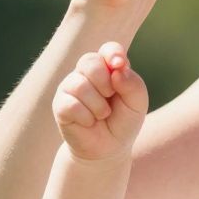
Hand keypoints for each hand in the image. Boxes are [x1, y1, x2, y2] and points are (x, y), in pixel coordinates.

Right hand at [53, 41, 149, 161]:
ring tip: (102, 115)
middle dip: (105, 83)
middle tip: (110, 98)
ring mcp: (70, 87)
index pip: (108, 49)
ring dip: (98, 106)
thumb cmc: (124, 121)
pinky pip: (71, 105)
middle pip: (89, 61)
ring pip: (80, 85)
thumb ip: (133, 84)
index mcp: (107, 67)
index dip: (113, 53)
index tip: (119, 65)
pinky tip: (89, 122)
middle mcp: (86, 73)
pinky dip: (87, 118)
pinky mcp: (60, 105)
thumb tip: (117, 70)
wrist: (109, 149)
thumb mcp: (138, 103)